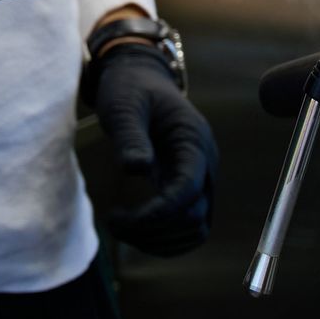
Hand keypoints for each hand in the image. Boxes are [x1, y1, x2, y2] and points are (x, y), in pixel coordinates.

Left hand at [88, 42, 217, 255]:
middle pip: (195, 216)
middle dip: (155, 229)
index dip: (159, 213)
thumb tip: (136, 169)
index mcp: (194, 140)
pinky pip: (189, 226)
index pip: (189, 189)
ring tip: (122, 228)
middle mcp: (205, 163)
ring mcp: (201, 177)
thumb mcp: (123, 105)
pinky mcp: (190, 188)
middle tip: (114, 222)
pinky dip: (166, 239)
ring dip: (161, 240)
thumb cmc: (130, 88)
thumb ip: (130, 135)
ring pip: (196, 229)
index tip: (121, 219)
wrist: (140, 78)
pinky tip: (136, 231)